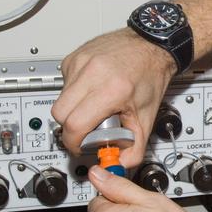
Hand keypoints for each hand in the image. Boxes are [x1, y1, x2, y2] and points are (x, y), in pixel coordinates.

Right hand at [51, 29, 176, 167]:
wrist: (152, 45)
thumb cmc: (151, 75)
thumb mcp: (148, 117)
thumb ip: (135, 148)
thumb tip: (119, 165)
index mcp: (112, 89)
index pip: (75, 124)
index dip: (74, 142)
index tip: (80, 145)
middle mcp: (93, 73)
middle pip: (59, 113)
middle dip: (69, 127)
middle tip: (85, 129)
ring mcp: (81, 62)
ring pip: (59, 98)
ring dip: (72, 108)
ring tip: (93, 106)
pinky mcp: (74, 57)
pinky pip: (63, 83)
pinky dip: (74, 92)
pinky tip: (91, 90)